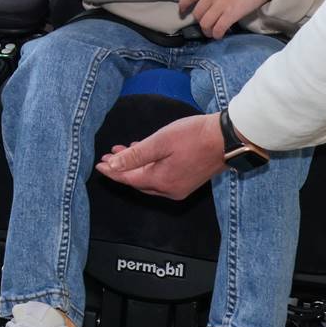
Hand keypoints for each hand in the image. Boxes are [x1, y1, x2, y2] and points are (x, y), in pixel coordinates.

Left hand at [94, 112, 225, 199]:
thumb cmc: (194, 136)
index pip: (128, 179)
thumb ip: (135, 155)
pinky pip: (160, 177)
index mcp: (161, 181)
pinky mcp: (187, 181)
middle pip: (137, 181)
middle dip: (122, 169)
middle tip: (108, 156)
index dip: (112, 171)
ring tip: (122, 151)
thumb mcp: (160, 141)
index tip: (98, 164)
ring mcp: (180, 188)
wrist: (227, 139)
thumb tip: (113, 165)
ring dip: (135, 166)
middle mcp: (170, 190)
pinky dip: (149, 167)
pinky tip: (144, 154)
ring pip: (149, 179)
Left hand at [178, 0, 282, 38]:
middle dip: (200, 23)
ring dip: (208, 31)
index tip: (182, 12)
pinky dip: (217, 34)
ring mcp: (221, 4)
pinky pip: (218, 28)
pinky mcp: (231, 13)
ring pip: (205, 24)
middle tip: (206, 26)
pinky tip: (220, 35)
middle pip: (197, 14)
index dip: (183, 6)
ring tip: (213, 33)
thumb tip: (209, 2)